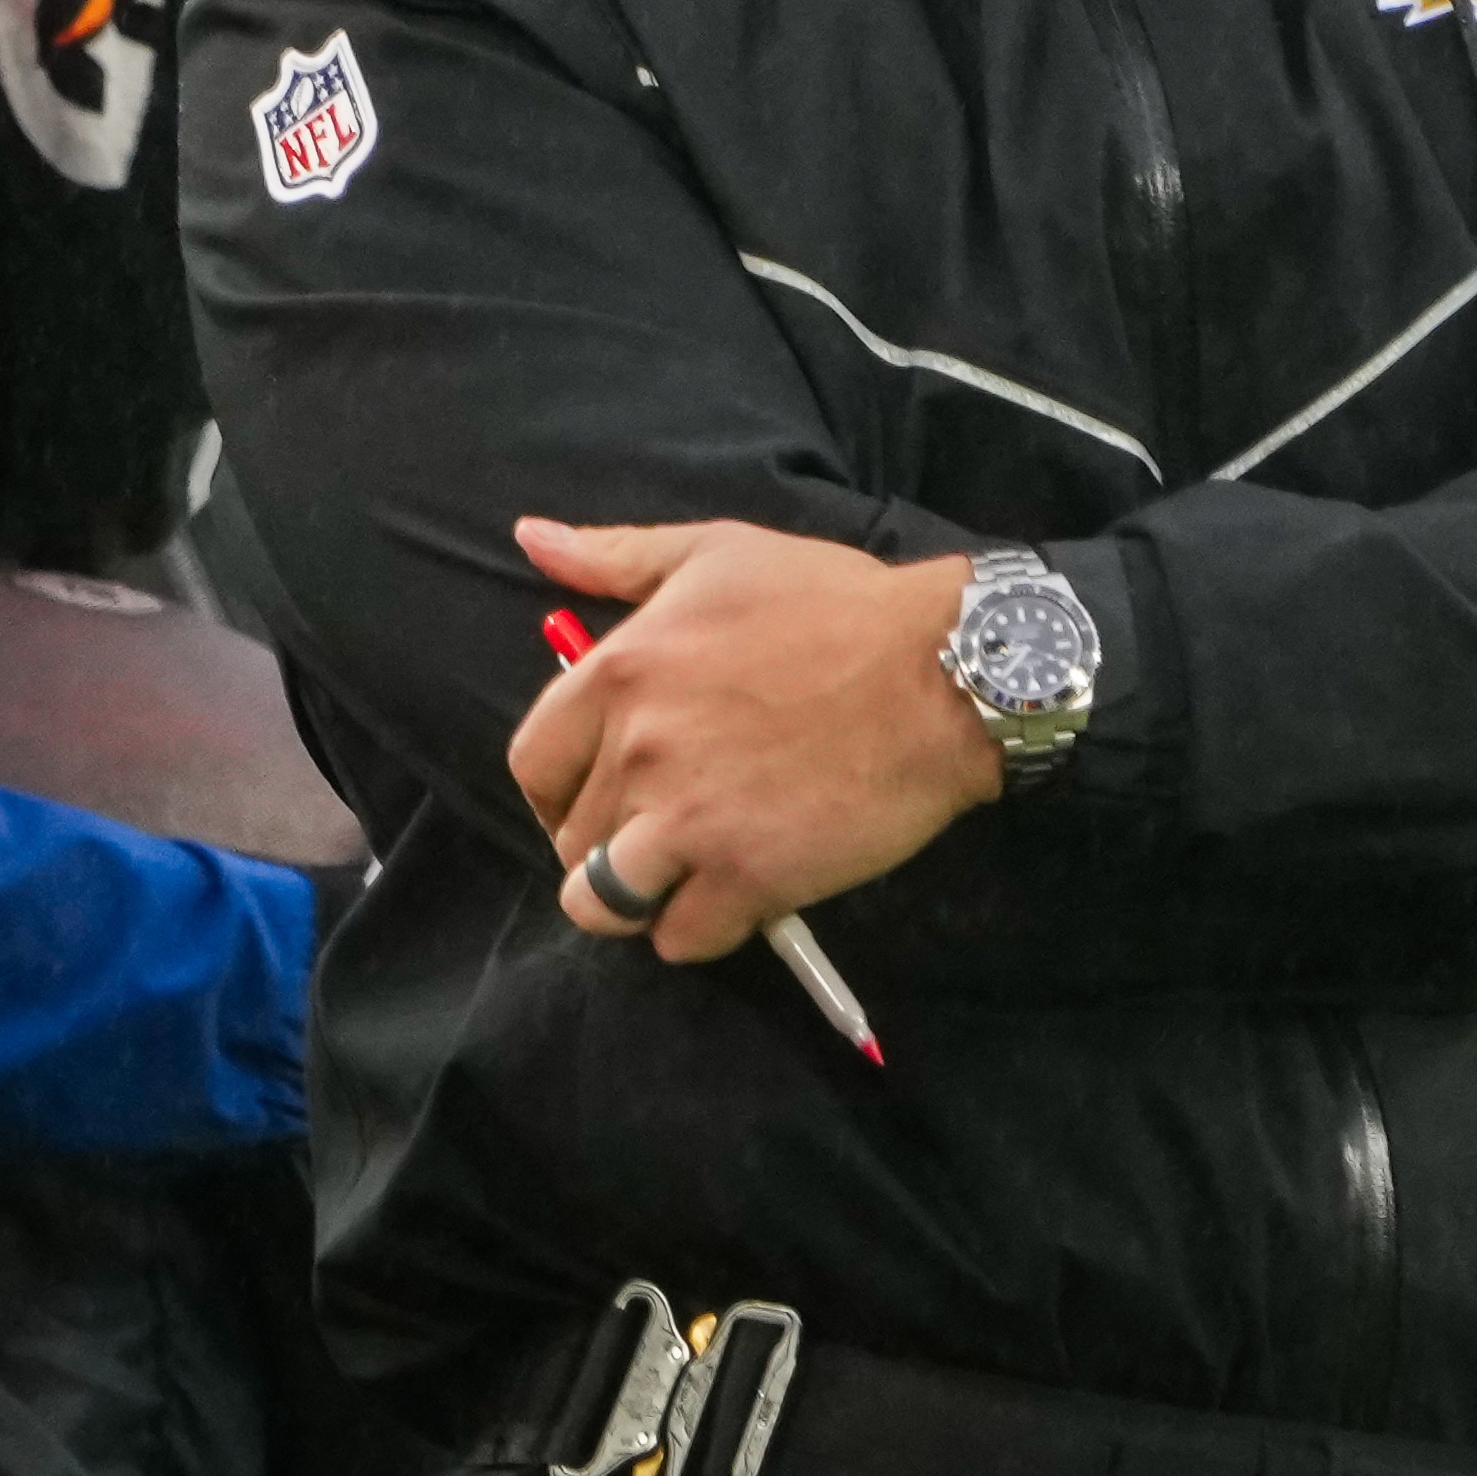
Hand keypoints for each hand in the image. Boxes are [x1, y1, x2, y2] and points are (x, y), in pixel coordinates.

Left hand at [507, 518, 999, 962]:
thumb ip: (617, 555)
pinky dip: (703, 927)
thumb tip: (531, 536)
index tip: (602, 791)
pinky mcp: (745, 879)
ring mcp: (687, 822)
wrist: (945, 670)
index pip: (535, 766)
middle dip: (614, 838)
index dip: (561, 790)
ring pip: (602, 904)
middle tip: (674, 824)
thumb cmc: (838, 604)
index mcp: (620, 675)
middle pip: (571, 839)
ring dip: (640, 896)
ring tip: (688, 875)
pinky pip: (678, 939)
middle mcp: (639, 753)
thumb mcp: (721, 553)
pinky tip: (740, 893)